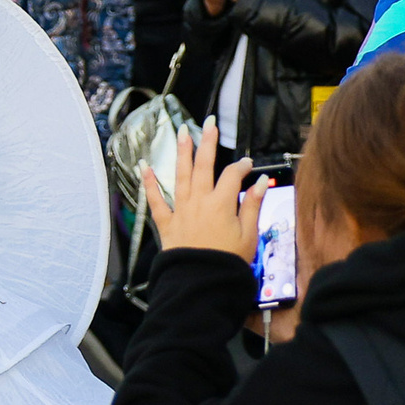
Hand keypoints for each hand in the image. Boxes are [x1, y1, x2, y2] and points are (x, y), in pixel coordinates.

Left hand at [140, 122, 266, 261]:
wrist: (202, 281)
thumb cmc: (228, 261)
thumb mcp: (249, 234)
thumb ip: (253, 205)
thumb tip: (260, 182)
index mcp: (222, 203)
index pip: (232, 175)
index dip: (242, 167)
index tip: (248, 165)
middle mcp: (199, 201)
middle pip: (203, 166)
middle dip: (207, 142)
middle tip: (208, 123)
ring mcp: (181, 210)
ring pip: (180, 175)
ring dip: (181, 152)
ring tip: (181, 131)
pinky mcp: (166, 222)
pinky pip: (155, 199)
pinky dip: (149, 182)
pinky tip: (143, 166)